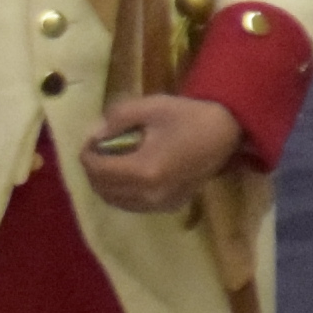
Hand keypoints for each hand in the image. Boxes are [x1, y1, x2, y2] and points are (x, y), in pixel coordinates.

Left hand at [75, 91, 244, 211]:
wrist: (225, 132)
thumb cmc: (189, 116)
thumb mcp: (150, 107)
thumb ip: (116, 118)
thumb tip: (95, 135)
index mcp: (143, 170)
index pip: (97, 169)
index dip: (87, 153)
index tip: (91, 139)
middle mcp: (149, 194)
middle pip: (102, 188)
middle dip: (93, 169)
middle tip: (98, 149)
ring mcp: (160, 204)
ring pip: (116, 201)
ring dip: (106, 183)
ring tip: (111, 161)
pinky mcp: (169, 206)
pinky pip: (133, 205)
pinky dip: (122, 192)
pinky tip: (129, 174)